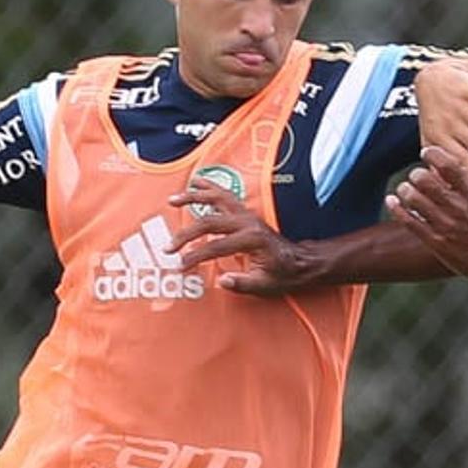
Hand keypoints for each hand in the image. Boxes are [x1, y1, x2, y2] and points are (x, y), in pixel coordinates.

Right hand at [166, 180, 307, 294]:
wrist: (299, 262)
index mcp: (252, 240)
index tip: (181, 266)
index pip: (216, 247)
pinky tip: (194, 182)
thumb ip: (243, 283)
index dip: (196, 256)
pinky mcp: (244, 212)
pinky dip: (208, 187)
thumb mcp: (265, 285)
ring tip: (172, 200)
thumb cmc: (283, 274)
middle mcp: (248, 222)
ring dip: (192, 197)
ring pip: (215, 199)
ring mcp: (246, 214)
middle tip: (168, 247)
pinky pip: (223, 194)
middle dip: (186, 234)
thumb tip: (222, 281)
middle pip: (209, 222)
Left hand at [385, 146, 467, 284]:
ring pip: (413, 198)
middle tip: (416, 176)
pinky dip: (396, 207)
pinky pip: (408, 220)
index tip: (426, 153)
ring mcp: (445, 225)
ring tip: (405, 189)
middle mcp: (459, 207)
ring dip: (405, 189)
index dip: (433, 154)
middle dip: (416, 174)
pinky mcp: (434, 241)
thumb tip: (443, 163)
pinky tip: (392, 200)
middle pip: (425, 179)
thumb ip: (465, 181)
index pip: (449, 165)